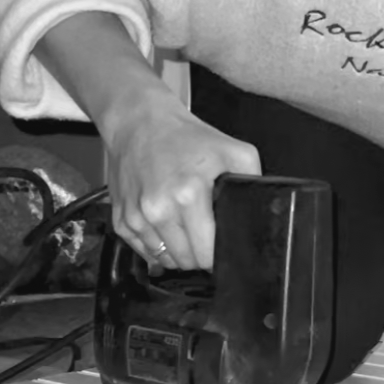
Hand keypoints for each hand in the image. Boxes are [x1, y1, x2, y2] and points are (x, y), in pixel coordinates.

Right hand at [104, 94, 260, 269]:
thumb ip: (252, 179)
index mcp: (188, 195)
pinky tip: (165, 225)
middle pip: (187, 261)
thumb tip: (262, 208)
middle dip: (200, 254)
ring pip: (165, 260)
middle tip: (205, 234)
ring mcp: (137, 217)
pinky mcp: (121, 220)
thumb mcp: (232, 150)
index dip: (218, 254)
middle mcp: (158, 210)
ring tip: (185, 227)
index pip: (207, 253)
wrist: (139, 123)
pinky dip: (157, 246)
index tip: (220, 245)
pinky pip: (144, 252)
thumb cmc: (184, 137)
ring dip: (178, 252)